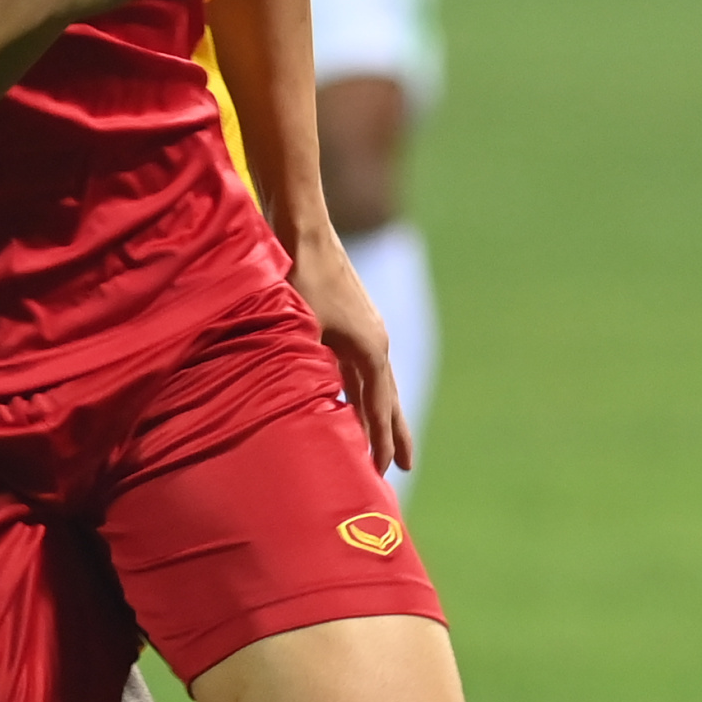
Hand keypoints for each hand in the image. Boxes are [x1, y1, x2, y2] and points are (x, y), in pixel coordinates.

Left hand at [287, 221, 409, 475]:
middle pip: (388, 400)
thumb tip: (308, 409)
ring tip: (384, 440)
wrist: (302, 227)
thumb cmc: (297, 277)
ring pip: (376, 384)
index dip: (382, 442)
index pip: (380, 408)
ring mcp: (365, 330)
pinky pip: (360, 368)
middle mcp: (375, 342)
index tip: (384, 473)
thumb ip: (306, 369)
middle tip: (404, 470)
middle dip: (394, 435)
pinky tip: (349, 401)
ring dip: (379, 414)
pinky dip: (360, 391)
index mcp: (370, 349)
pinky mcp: (350, 321)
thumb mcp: (299, 328)